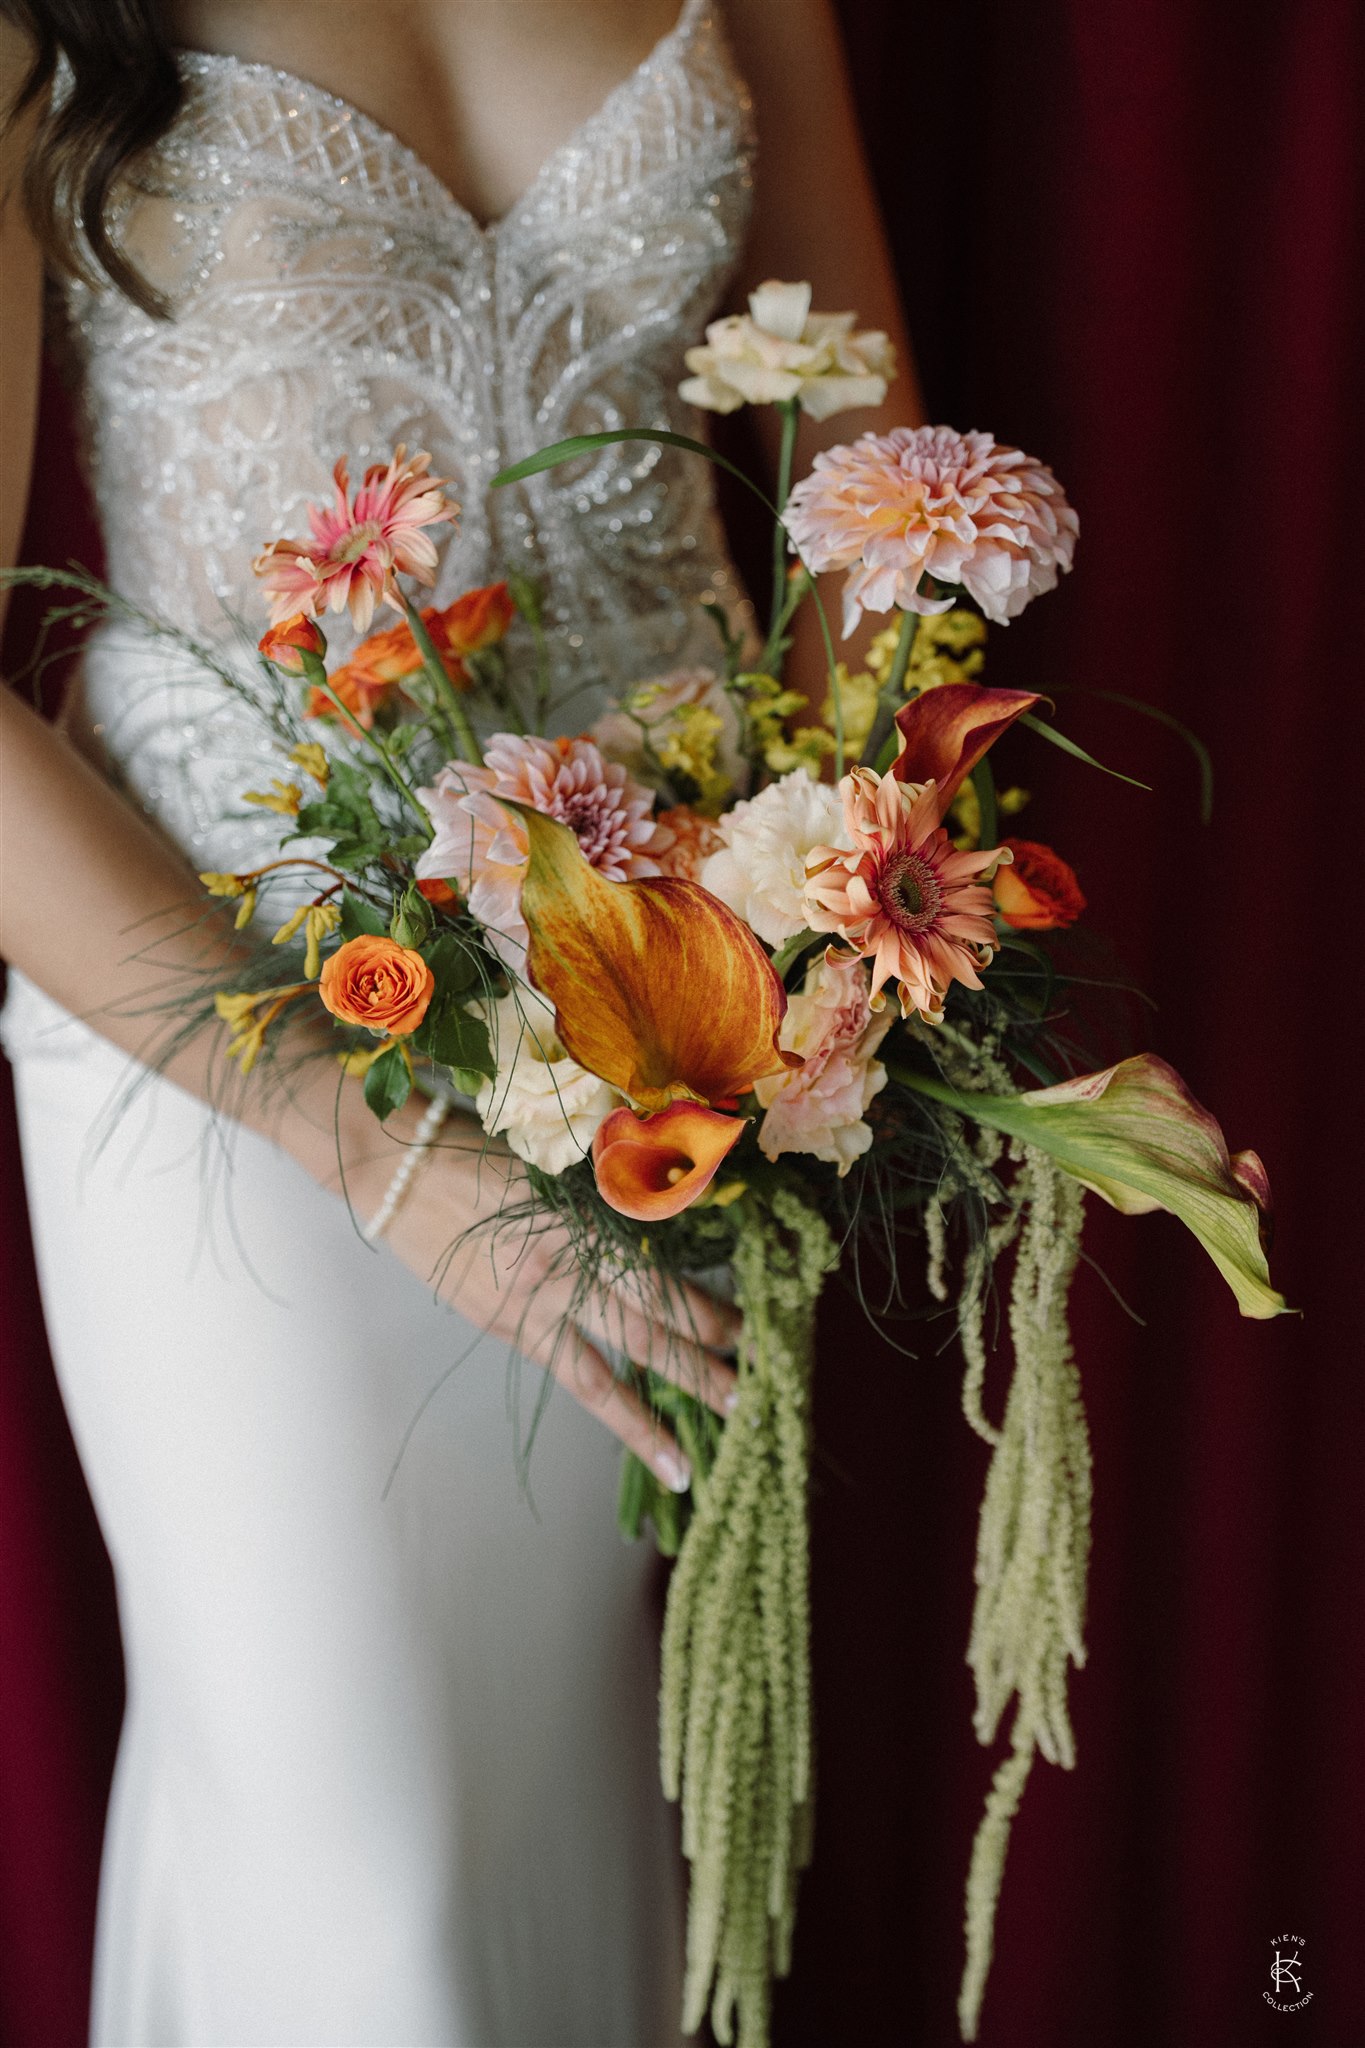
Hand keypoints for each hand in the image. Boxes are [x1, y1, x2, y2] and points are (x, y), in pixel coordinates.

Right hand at [339, 1103, 739, 1491]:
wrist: (395, 1170)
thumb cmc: (478, 1147)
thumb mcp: (555, 1160)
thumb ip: (609, 1194)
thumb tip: (672, 1220)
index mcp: (580, 1221)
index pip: (659, 1279)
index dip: (705, 1313)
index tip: (749, 1334)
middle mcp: (562, 1270)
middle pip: (647, 1331)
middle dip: (703, 1370)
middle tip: (753, 1404)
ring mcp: (531, 1306)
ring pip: (607, 1373)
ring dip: (656, 1415)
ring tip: (694, 1461)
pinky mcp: (505, 1327)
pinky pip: (569, 1374)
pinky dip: (611, 1409)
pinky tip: (641, 1436)